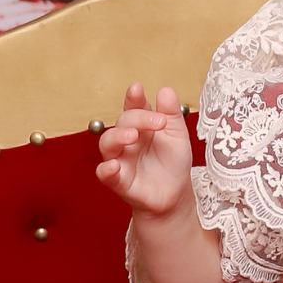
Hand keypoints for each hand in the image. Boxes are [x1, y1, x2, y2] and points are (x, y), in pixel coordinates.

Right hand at [97, 83, 194, 216]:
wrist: (175, 194)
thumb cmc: (173, 162)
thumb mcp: (178, 135)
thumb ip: (171, 114)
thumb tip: (165, 90)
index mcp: (142, 126)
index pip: (134, 107)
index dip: (134, 98)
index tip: (137, 89)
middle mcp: (127, 140)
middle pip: (123, 122)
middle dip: (138, 118)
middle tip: (159, 122)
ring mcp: (120, 159)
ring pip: (107, 143)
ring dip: (117, 136)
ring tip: (132, 136)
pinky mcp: (118, 180)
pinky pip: (104, 174)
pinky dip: (106, 169)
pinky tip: (114, 165)